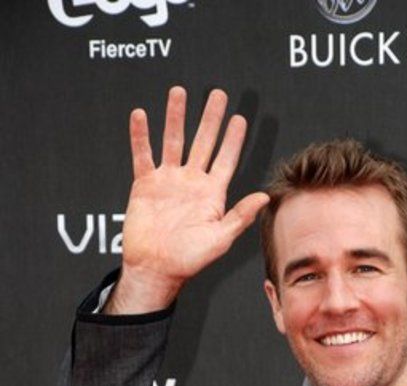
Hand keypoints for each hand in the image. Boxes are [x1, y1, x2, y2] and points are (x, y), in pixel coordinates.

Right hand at [104, 86, 269, 313]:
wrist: (156, 269)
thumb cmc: (189, 260)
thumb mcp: (220, 239)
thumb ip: (241, 216)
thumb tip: (265, 197)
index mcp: (212, 195)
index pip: (226, 160)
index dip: (233, 139)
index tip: (240, 118)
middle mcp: (191, 183)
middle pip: (203, 142)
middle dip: (210, 118)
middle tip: (218, 94)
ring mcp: (168, 181)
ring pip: (173, 141)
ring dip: (176, 117)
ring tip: (179, 92)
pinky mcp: (145, 184)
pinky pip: (142, 155)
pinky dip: (140, 136)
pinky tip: (141, 115)